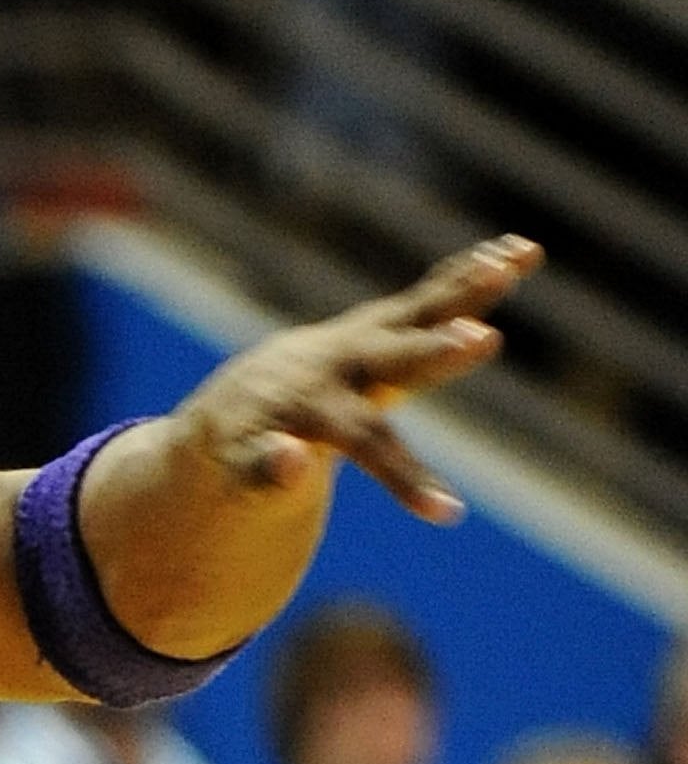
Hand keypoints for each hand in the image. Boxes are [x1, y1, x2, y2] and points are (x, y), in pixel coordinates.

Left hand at [170, 235, 539, 522]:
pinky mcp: (387, 322)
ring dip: (467, 290)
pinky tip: (520, 250)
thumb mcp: (243, 471)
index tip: (447, 512)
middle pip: (394, 358)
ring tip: (511, 266)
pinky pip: (434, 295)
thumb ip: (263, 472)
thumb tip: (289, 460)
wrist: (246, 398)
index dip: (403, 476)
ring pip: (419, 312)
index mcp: (307, 406)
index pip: (363, 442)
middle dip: (436, 351)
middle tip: (482, 338)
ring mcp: (364, 336)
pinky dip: (473, 273)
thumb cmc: (245, 446)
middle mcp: (338, 362)